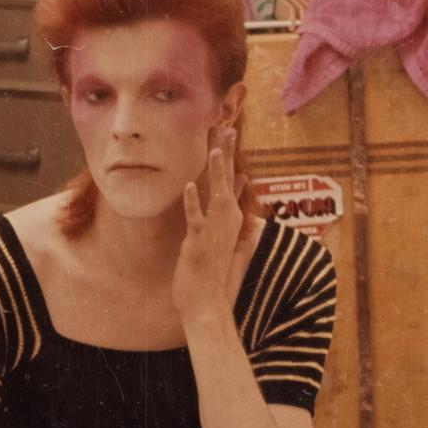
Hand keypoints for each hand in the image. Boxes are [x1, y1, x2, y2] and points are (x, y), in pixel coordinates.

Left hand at [171, 127, 247, 323]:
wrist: (206, 301)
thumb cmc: (210, 268)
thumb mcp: (222, 231)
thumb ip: (229, 204)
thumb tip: (238, 181)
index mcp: (229, 216)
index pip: (231, 178)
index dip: (229, 154)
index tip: (229, 128)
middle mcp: (226, 221)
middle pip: (227, 180)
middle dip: (227, 154)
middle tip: (227, 126)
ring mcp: (214, 232)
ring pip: (217, 196)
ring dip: (216, 173)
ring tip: (215, 149)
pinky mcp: (200, 243)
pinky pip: (196, 219)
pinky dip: (193, 203)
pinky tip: (189, 186)